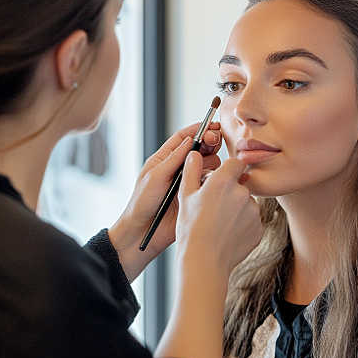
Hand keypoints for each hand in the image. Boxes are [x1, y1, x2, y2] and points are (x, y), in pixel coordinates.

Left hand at [109, 122, 221, 281]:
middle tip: (214, 142)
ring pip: (209, 164)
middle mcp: (179, 168)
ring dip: (211, 162)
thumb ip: (174, 158)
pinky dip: (215, 179)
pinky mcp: (197, 194)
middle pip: (200, 148)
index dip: (199, 129)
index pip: (184, 138)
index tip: (213, 125)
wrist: (144, 232)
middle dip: (210, 142)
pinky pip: (212, 182)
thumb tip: (191, 139)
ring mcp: (189, 181)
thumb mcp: (155, 176)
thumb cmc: (142, 203)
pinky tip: (212, 183)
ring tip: (206, 170)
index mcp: (165, 159)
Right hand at [176, 151, 263, 276]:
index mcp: (224, 181)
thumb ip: (192, 171)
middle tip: (214, 207)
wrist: (204, 261)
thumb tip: (194, 154)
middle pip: (240, 185)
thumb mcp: (186, 196)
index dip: (229, 170)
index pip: (236, 163)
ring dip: (237, 209)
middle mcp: (243, 193)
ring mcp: (253, 211)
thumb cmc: (191, 228)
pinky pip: (252, 221)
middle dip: (230, 192)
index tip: (222, 179)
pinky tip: (227, 233)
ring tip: (219, 224)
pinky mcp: (259, 228)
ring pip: (246, 204)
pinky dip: (243, 225)